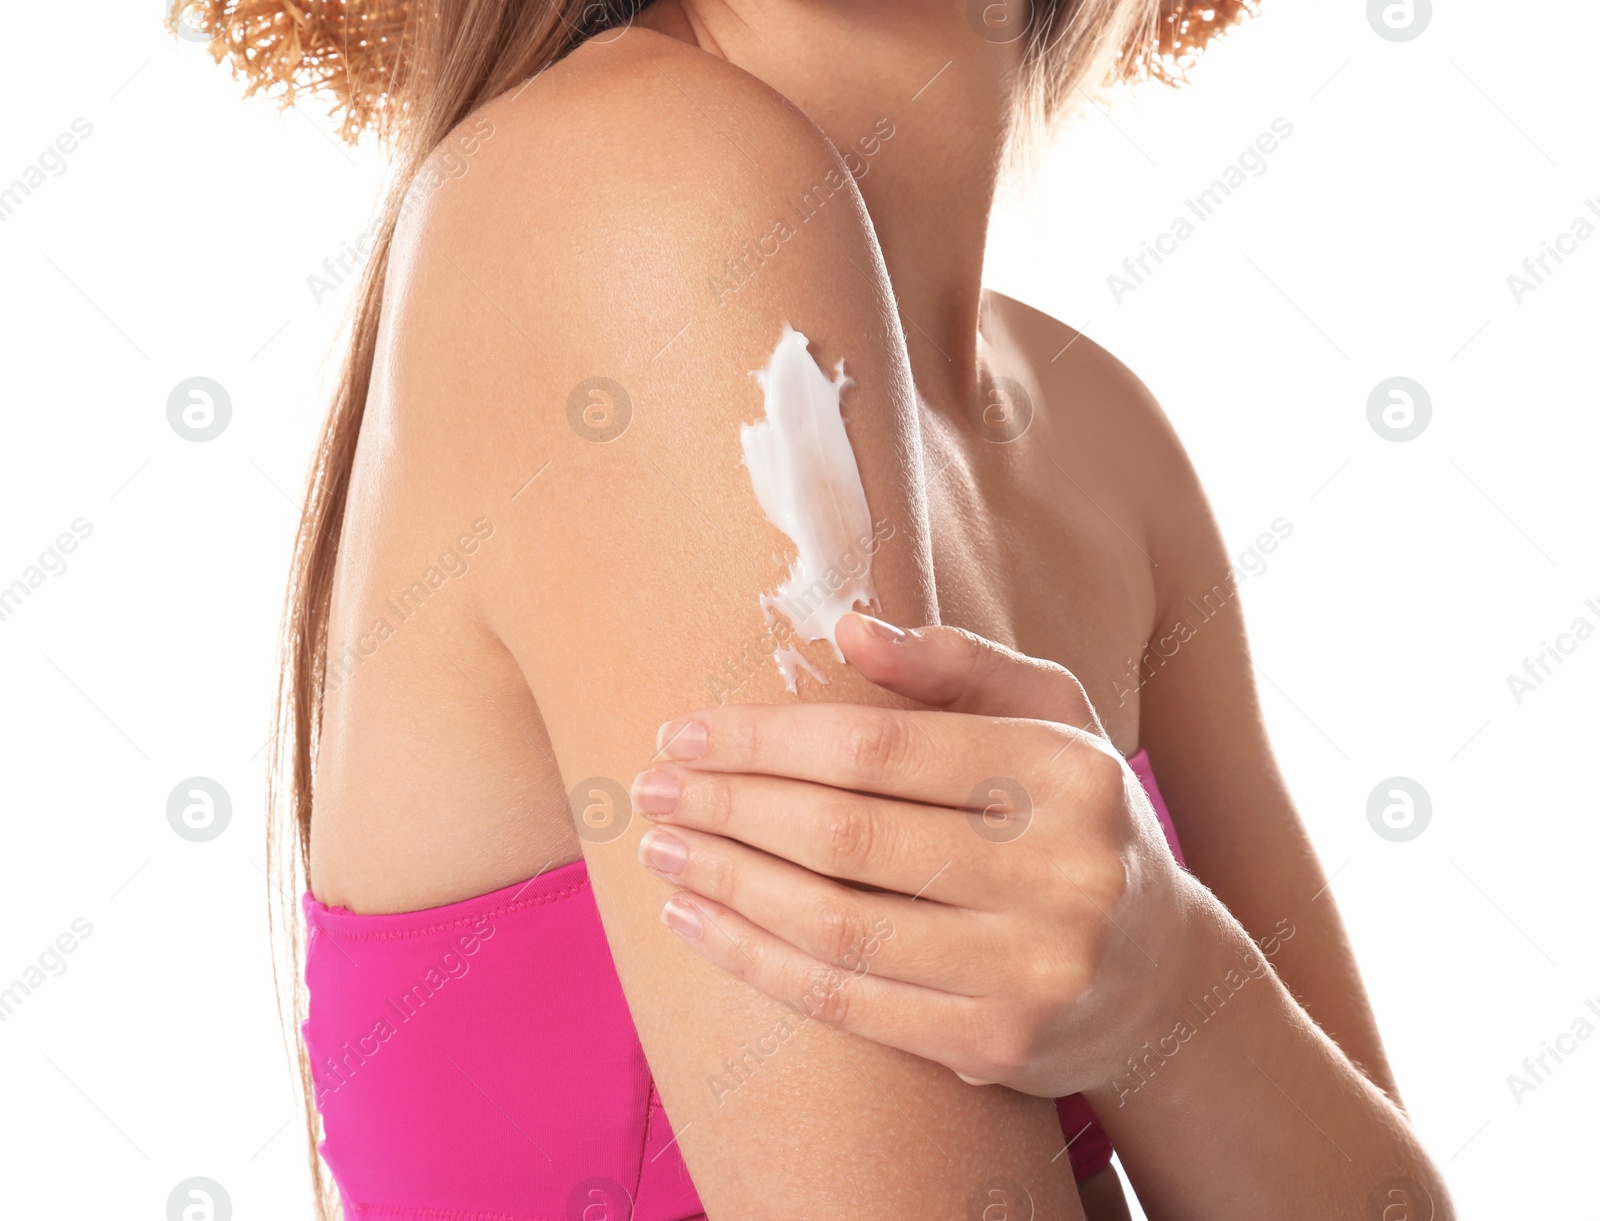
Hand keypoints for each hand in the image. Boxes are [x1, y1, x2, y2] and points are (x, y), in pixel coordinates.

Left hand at [630, 613, 1202, 1098]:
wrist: (1161, 975)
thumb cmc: (1076, 820)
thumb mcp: (1050, 718)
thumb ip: (956, 665)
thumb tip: (848, 625)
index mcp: (1065, 772)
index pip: (879, 747)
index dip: (766, 740)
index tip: (684, 733)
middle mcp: (1062, 872)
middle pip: (847, 836)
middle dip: (728, 808)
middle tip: (647, 791)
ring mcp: (1034, 969)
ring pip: (836, 923)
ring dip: (727, 885)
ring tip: (660, 851)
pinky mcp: (1000, 1045)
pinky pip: (848, 1001)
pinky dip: (756, 961)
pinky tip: (698, 924)